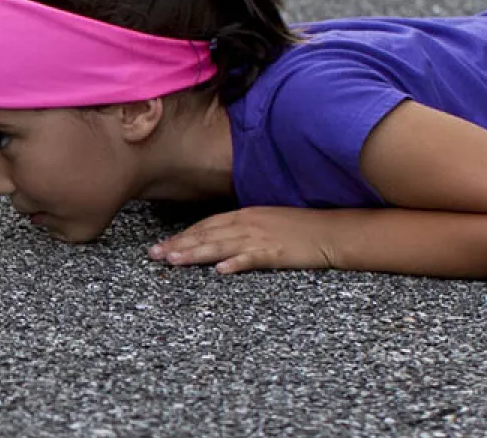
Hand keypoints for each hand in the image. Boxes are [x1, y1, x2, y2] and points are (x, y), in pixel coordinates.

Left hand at [148, 206, 342, 273]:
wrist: (333, 231)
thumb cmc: (301, 228)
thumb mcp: (266, 221)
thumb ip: (242, 227)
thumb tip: (218, 239)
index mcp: (245, 215)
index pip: (205, 225)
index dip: (182, 235)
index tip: (161, 245)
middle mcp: (248, 223)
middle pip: (206, 235)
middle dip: (178, 245)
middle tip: (153, 255)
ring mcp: (261, 238)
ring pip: (221, 246)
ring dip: (195, 253)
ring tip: (173, 261)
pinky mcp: (276, 253)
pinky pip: (252, 258)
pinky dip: (236, 263)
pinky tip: (220, 270)